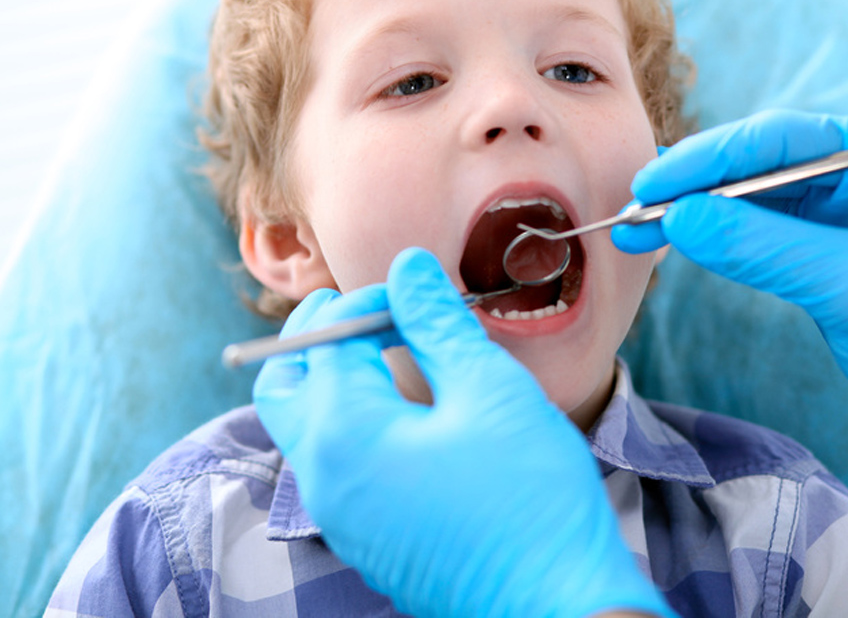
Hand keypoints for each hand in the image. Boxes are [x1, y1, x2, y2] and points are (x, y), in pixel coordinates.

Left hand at [253, 248, 671, 617]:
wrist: (557, 606)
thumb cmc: (530, 498)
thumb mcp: (489, 391)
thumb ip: (436, 323)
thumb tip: (406, 269)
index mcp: (343, 435)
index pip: (326, 339)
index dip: (368, 299)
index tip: (415, 291)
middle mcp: (323, 480)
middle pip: (283, 383)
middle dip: (318, 335)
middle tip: (371, 310)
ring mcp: (340, 516)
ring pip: (304, 426)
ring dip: (332, 376)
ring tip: (391, 352)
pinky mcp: (365, 537)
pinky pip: (332, 464)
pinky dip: (350, 419)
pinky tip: (407, 409)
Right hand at [613, 110, 847, 501]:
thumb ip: (763, 247)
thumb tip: (680, 220)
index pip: (781, 140)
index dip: (710, 158)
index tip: (655, 185)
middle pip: (758, 164)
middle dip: (694, 186)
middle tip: (635, 208)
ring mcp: (837, 211)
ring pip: (749, 199)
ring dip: (694, 214)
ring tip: (637, 230)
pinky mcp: (818, 250)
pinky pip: (755, 233)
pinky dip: (714, 240)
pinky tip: (674, 243)